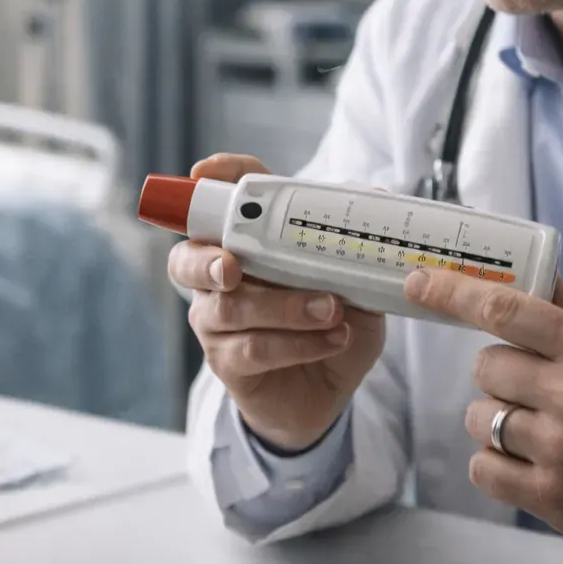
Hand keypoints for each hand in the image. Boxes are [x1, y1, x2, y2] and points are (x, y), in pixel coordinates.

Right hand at [170, 154, 386, 451]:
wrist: (328, 389)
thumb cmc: (332, 322)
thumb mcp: (355, 280)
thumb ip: (355, 245)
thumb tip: (373, 196)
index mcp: (246, 242)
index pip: (221, 202)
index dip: (211, 182)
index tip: (204, 174)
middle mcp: (220, 276)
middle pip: (189, 258)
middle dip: (209, 260)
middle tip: (235, 268)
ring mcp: (217, 321)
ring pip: (230, 307)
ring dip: (283, 306)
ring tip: (332, 309)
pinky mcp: (228, 361)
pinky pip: (253, 348)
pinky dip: (298, 342)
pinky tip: (333, 339)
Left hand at [405, 269, 562, 563]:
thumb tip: (531, 270)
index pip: (504, 308)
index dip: (451, 292)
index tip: (418, 282)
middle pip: (485, 366)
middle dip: (500, 376)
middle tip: (538, 391)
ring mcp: (562, 449)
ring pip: (478, 417)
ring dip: (496, 422)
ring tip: (541, 431)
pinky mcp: (554, 498)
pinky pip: (484, 467)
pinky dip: (496, 464)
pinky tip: (531, 463)